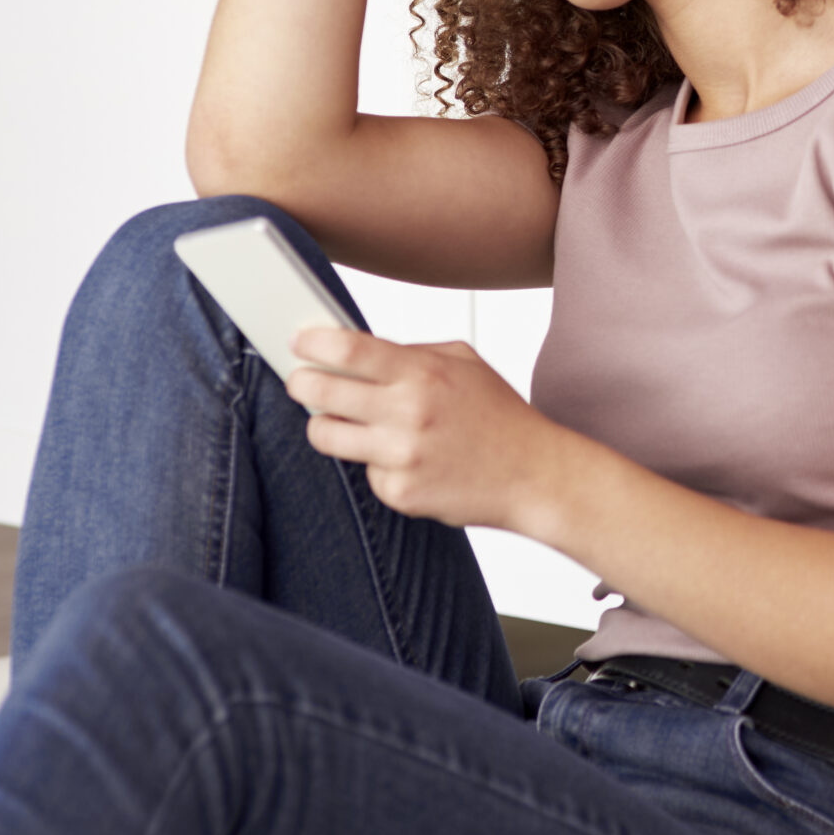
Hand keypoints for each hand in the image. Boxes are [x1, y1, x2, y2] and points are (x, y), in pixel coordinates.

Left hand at [284, 329, 562, 529]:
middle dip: (301, 383)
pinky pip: (363, 472)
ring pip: (326, 436)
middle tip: (301, 381)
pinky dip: (374, 464)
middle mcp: (409, 413)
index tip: (300, 342)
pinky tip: (404, 460)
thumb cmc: (500, 418)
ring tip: (343, 422)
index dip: (314, 343)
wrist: (533, 475)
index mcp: (424, 373)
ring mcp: (401, 456)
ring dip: (325, 426)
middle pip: (322, 392)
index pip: (350, 351)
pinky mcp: (399, 493)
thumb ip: (413, 352)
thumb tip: (360, 351)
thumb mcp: (465, 363)